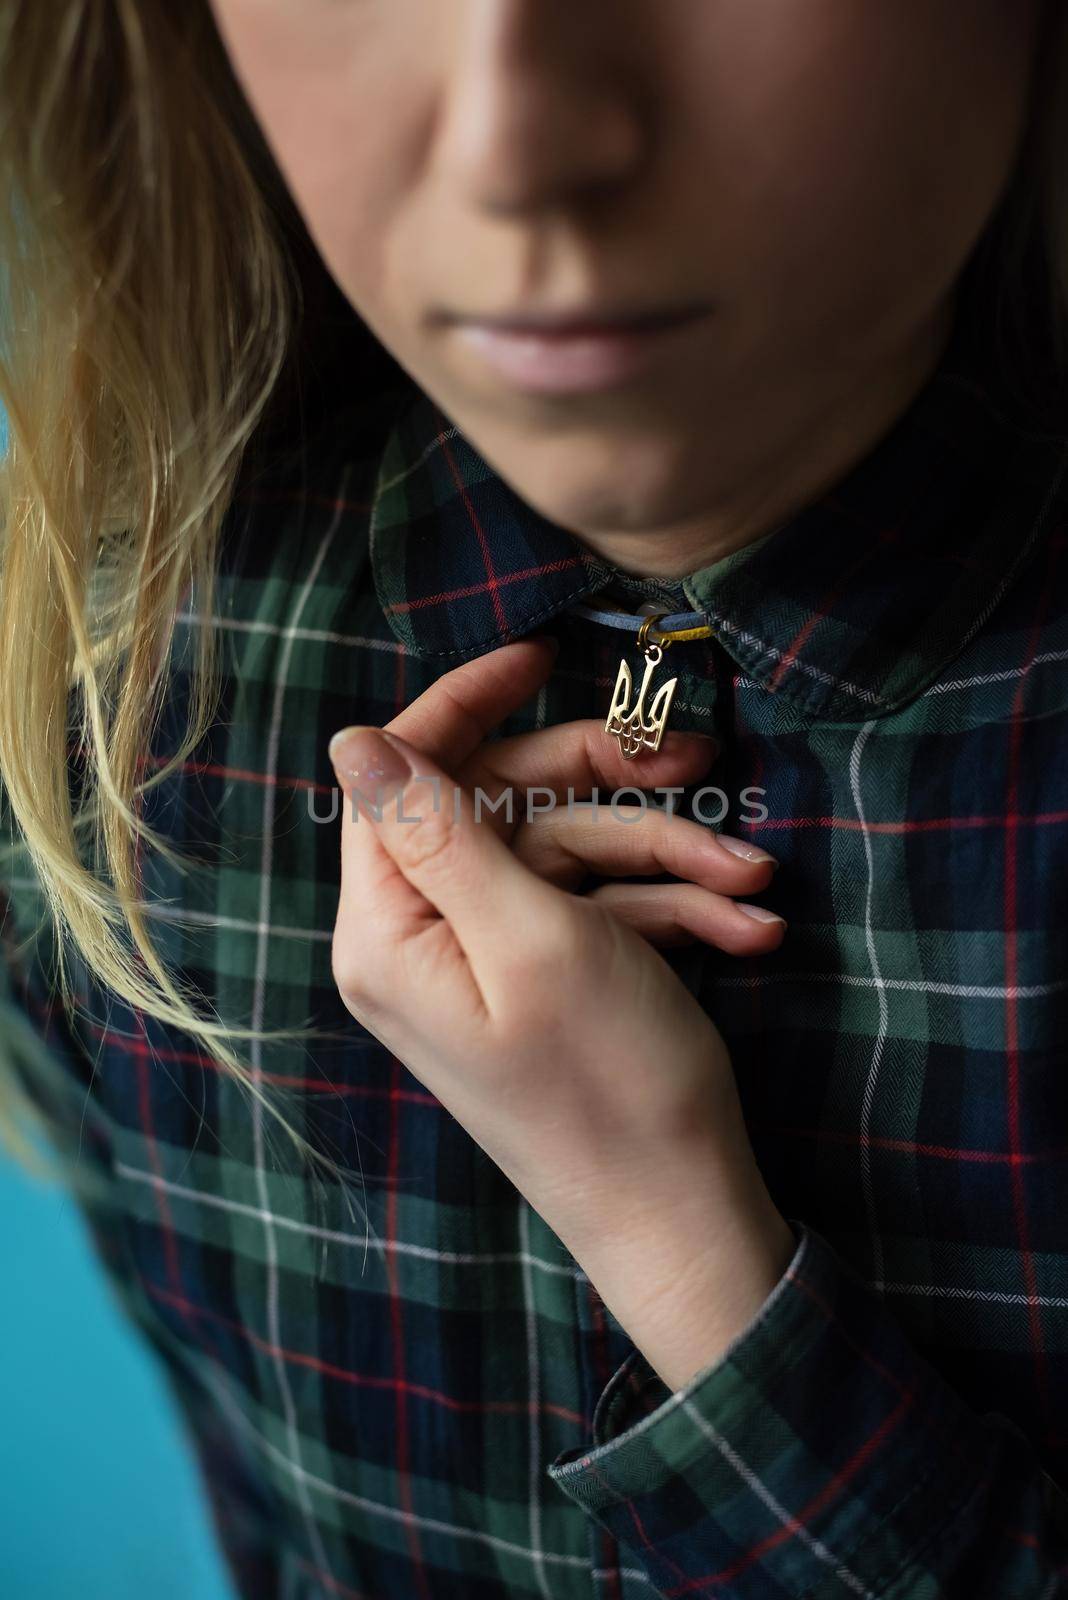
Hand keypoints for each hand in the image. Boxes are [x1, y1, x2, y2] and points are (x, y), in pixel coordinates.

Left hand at [326, 636, 782, 1253]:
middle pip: (502, 807)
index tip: (543, 654)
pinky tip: (746, 925)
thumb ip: (443, 832)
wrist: (684, 1217)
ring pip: (570, 854)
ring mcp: (491, 963)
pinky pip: (600, 910)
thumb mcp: (534, 939)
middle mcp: (426, 942)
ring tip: (752, 877)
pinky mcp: (549, 981)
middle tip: (696, 760)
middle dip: (606, 786)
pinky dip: (672, 908)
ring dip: (667, 858)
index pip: (400, 780)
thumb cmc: (610, 1086)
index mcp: (391, 932)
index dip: (468, 705)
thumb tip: (352, 740)